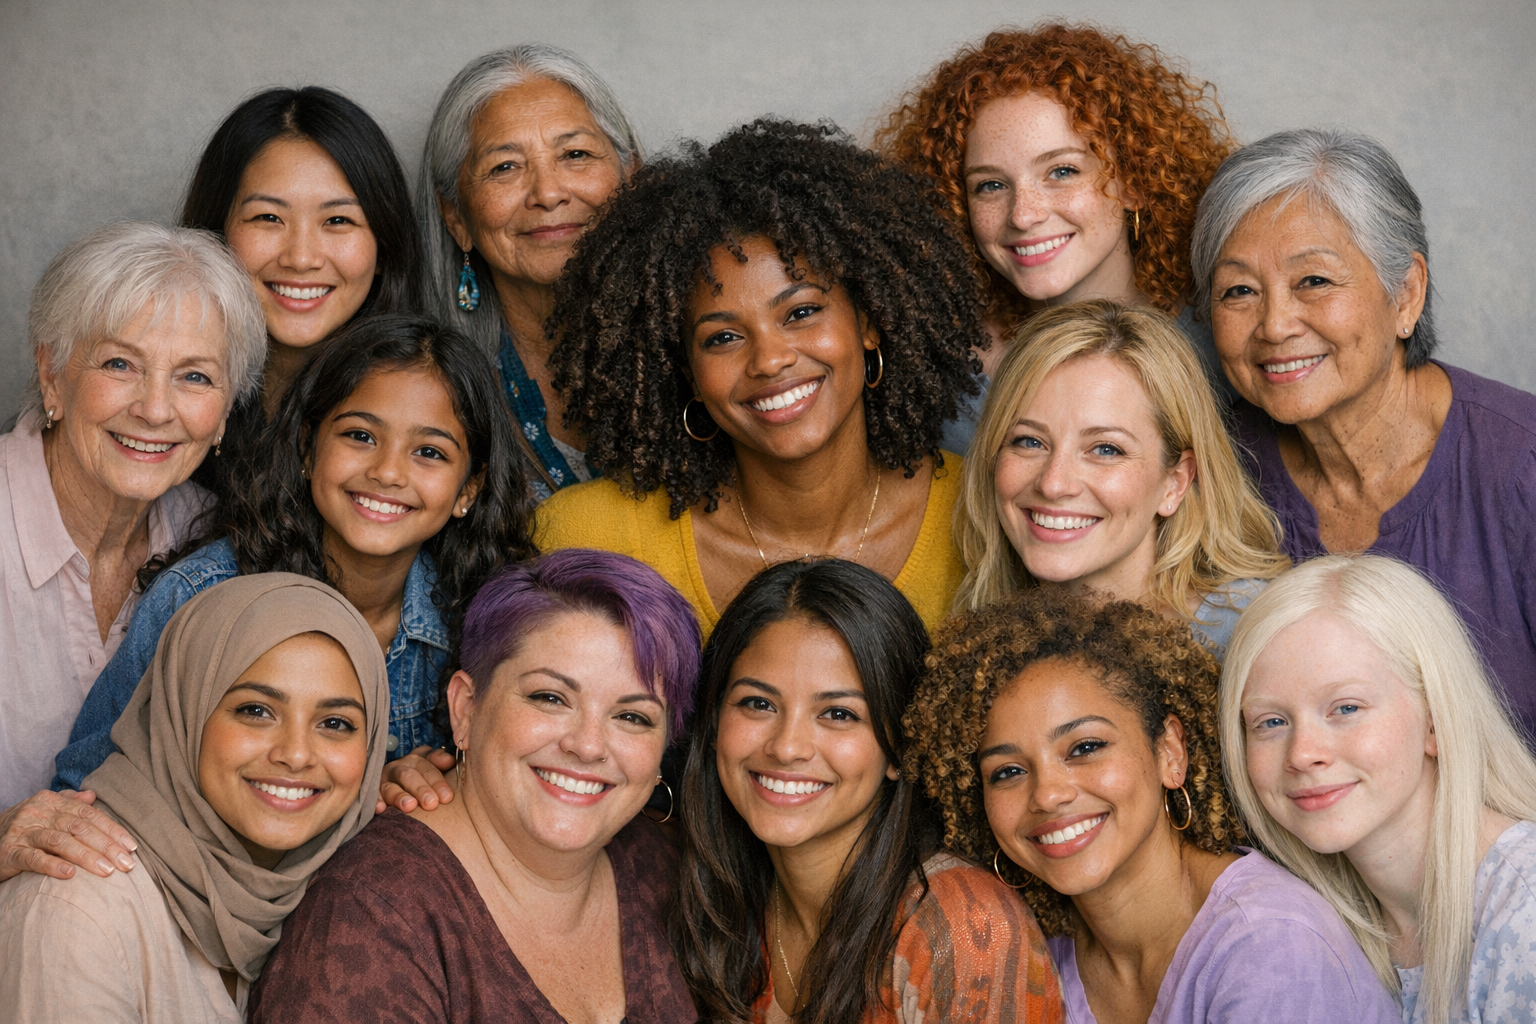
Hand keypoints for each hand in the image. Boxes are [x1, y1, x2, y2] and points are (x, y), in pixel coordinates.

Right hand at [0, 789, 138, 881]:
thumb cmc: (25, 828)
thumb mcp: (45, 811)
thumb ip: (69, 803)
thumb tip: (92, 795)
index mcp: (51, 801)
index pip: (89, 814)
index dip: (112, 830)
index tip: (131, 847)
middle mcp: (38, 813)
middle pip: (80, 827)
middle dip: (106, 846)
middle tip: (126, 864)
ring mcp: (22, 832)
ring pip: (60, 842)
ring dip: (87, 857)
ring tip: (107, 871)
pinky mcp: (8, 852)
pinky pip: (33, 859)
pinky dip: (53, 865)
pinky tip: (70, 874)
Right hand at [375, 746, 456, 814]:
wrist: (402, 788)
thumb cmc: (425, 781)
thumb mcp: (434, 768)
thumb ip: (441, 761)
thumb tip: (450, 760)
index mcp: (416, 759)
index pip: (427, 765)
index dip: (437, 781)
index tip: (447, 797)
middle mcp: (399, 767)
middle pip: (409, 775)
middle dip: (421, 790)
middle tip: (431, 804)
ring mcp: (383, 780)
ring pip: (390, 787)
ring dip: (399, 796)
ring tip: (410, 806)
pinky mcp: (372, 792)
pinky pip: (373, 797)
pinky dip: (376, 802)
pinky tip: (380, 809)